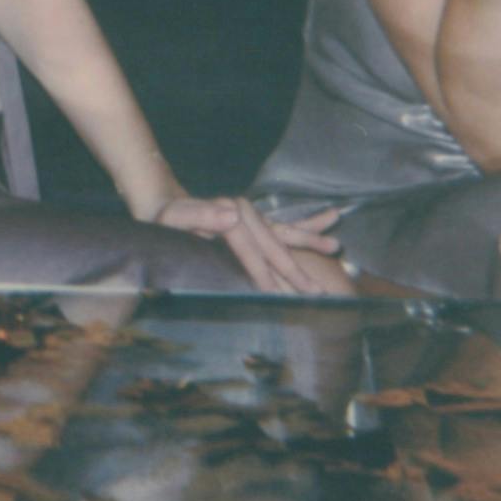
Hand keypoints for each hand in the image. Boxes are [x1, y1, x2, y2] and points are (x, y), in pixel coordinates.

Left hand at [150, 195, 344, 296]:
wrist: (164, 204)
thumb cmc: (166, 219)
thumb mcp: (174, 217)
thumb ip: (200, 215)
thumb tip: (232, 215)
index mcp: (231, 213)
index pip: (252, 251)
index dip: (264, 274)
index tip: (277, 296)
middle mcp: (246, 212)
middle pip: (275, 247)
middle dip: (295, 272)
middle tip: (316, 294)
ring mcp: (254, 217)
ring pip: (287, 234)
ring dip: (311, 242)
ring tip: (336, 247)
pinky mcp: (257, 223)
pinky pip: (286, 227)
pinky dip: (308, 226)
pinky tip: (331, 218)